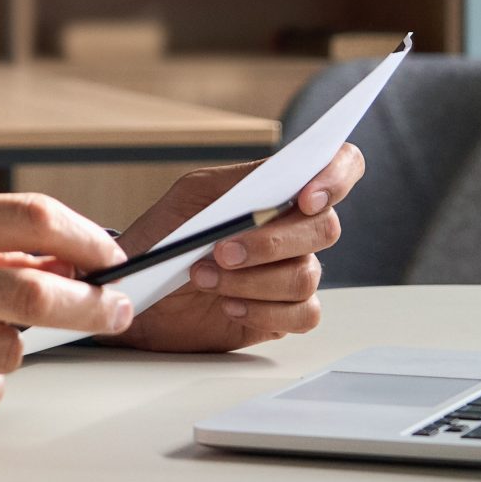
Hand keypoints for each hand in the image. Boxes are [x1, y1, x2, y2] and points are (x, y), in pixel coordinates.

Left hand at [99, 143, 365, 353]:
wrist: (139, 292)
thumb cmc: (165, 236)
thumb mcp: (192, 196)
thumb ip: (238, 184)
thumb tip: (274, 181)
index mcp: (280, 190)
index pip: (341, 167)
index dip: (337, 177)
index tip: (306, 198)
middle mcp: (296, 229)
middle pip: (324, 228)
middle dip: (270, 242)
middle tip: (221, 251)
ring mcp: (294, 272)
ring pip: (306, 275)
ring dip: (252, 279)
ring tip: (203, 277)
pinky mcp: (285, 314)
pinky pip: (303, 314)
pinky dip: (263, 311)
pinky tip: (229, 305)